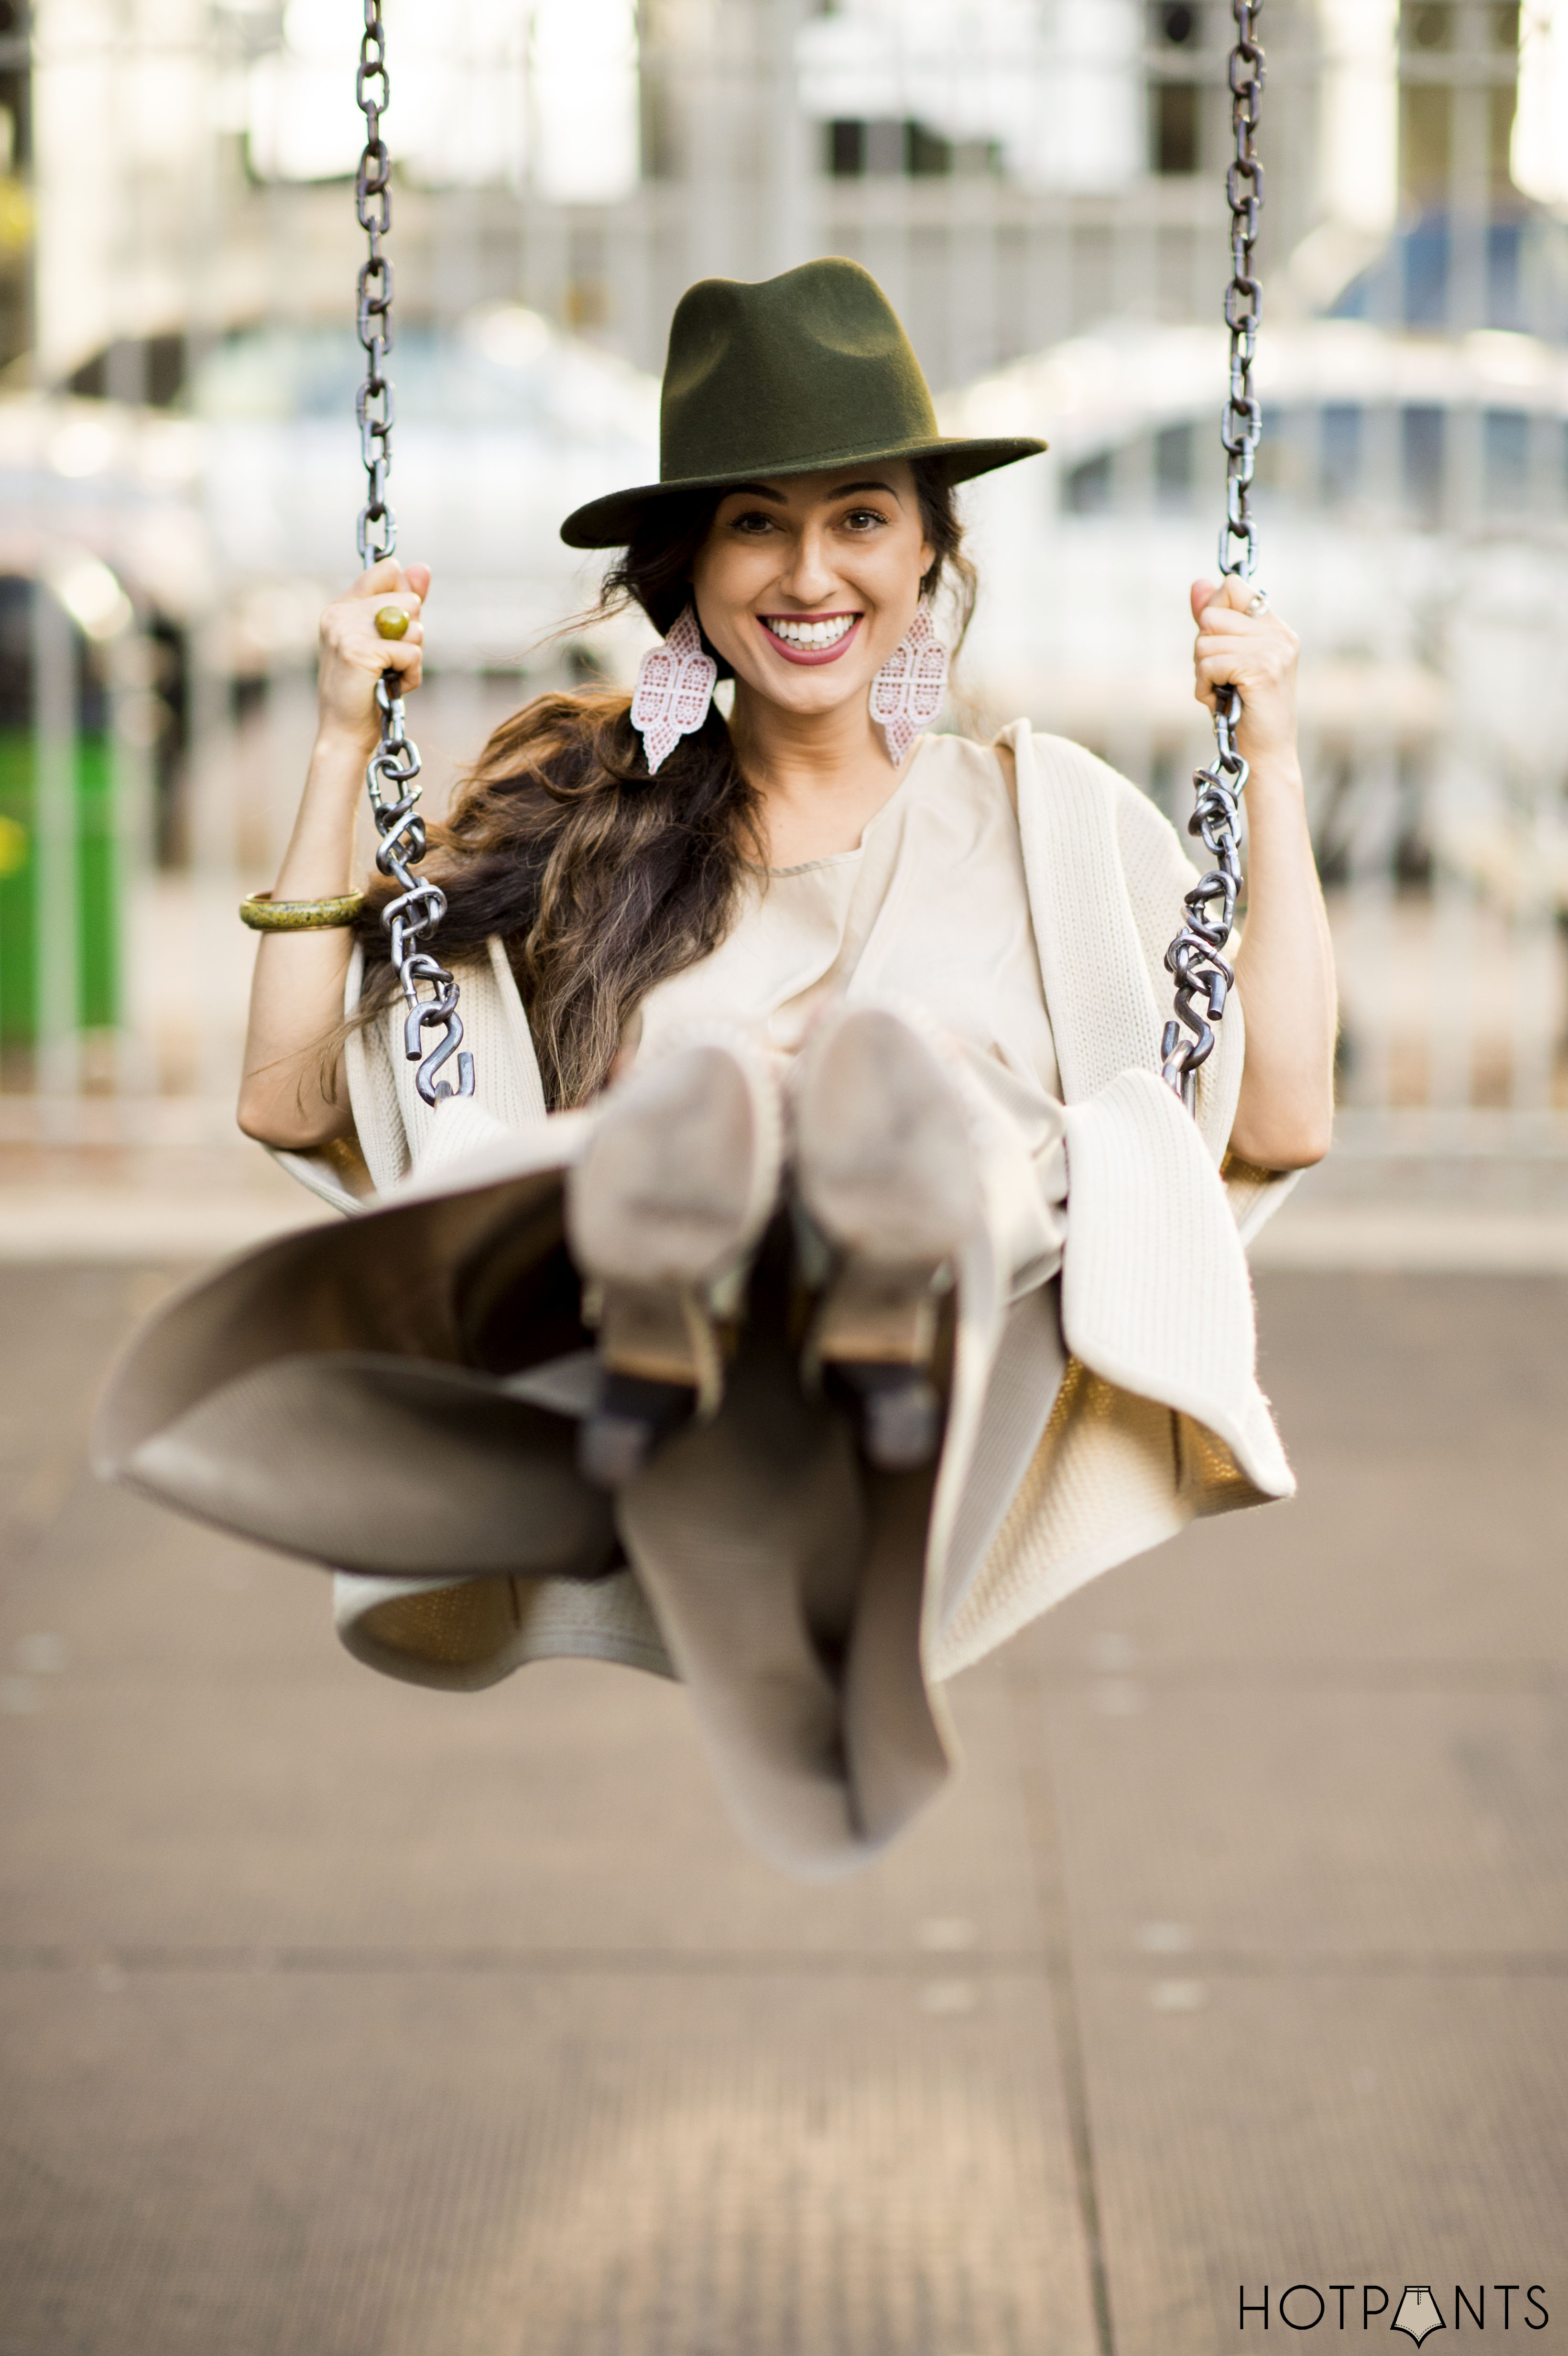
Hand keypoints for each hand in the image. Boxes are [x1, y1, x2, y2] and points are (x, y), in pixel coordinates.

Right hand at [315, 558, 430, 745]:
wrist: (345, 733)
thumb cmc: (367, 691)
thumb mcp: (387, 642)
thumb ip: (404, 605)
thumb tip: (423, 567)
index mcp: (343, 606)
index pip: (388, 571)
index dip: (406, 599)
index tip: (396, 631)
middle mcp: (340, 613)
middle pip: (409, 601)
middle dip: (412, 636)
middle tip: (391, 663)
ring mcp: (345, 631)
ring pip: (413, 626)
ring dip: (413, 658)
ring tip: (390, 676)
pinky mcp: (358, 652)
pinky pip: (410, 653)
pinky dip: (411, 676)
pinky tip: (393, 688)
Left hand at [1190, 575, 1298, 772]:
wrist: (1266, 755)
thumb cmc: (1242, 711)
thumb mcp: (1224, 660)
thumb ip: (1213, 622)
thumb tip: (1198, 583)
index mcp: (1275, 627)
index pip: (1233, 586)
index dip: (1212, 613)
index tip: (1217, 646)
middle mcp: (1279, 634)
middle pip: (1212, 615)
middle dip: (1203, 649)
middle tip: (1220, 678)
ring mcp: (1274, 650)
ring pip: (1205, 641)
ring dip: (1202, 672)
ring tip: (1222, 692)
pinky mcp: (1262, 668)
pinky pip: (1209, 663)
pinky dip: (1204, 686)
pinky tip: (1219, 700)